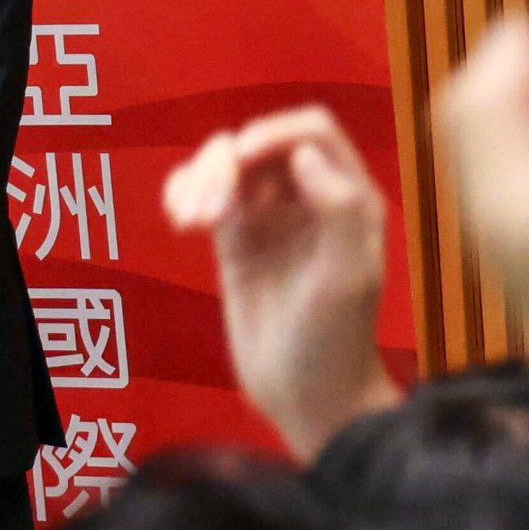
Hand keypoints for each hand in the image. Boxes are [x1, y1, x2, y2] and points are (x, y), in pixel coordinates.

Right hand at [165, 105, 399, 460]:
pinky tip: (180, 218)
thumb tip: (303, 153)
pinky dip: (186, 193)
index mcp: (348, 197)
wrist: (308, 397)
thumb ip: (336, 208)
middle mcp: (309, 198)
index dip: (275, 132)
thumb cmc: (335, 339)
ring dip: (201, 178)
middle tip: (207, 211)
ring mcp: (270, 218)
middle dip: (228, 163)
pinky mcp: (235, 242)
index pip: (312, 133)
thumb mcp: (346, 276)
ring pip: (228, 166)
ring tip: (188, 221)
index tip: (240, 159)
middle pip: (262, 145)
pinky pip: (206, 196)